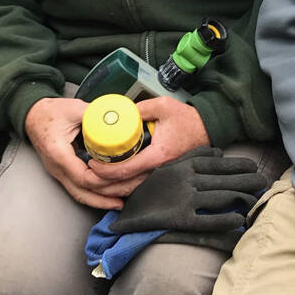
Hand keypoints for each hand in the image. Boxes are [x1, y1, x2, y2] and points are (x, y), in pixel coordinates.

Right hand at [24, 97, 142, 208]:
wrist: (33, 116)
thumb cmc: (49, 113)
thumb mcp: (74, 109)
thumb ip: (96, 114)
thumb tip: (117, 118)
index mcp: (58, 153)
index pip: (83, 177)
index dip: (103, 179)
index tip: (119, 175)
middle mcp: (57, 167)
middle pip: (83, 193)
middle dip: (106, 198)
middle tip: (127, 193)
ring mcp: (58, 173)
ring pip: (80, 195)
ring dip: (101, 200)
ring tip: (119, 202)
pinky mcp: (63, 172)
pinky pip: (79, 189)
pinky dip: (94, 195)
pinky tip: (108, 195)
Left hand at [89, 97, 209, 182]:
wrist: (206, 128)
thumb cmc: (186, 118)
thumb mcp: (163, 106)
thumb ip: (140, 108)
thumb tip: (120, 110)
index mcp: (158, 155)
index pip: (127, 170)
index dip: (106, 170)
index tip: (92, 163)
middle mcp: (159, 169)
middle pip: (126, 185)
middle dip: (104, 184)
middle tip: (88, 174)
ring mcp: (161, 174)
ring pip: (133, 189)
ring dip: (113, 187)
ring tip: (96, 179)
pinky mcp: (161, 173)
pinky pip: (140, 184)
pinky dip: (125, 184)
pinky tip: (113, 180)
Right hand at [108, 147, 267, 233]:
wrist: (130, 211)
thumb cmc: (152, 187)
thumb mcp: (170, 165)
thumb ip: (194, 156)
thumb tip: (218, 152)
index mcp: (185, 166)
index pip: (219, 164)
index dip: (239, 166)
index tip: (254, 167)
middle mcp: (188, 181)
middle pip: (225, 181)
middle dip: (247, 181)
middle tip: (264, 182)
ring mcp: (185, 200)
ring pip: (221, 198)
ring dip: (242, 199)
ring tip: (257, 199)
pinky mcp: (182, 219)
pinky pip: (209, 220)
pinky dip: (226, 220)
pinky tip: (239, 220)